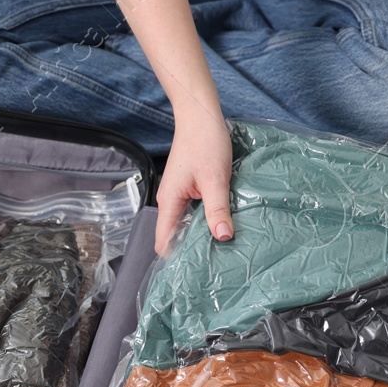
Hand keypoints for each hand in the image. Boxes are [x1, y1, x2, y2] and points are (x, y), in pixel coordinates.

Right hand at [155, 110, 234, 254]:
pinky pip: (194, 210)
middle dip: (191, 249)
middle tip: (213, 264)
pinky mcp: (189, 187)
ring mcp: (179, 193)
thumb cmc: (205, 142)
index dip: (174, 258)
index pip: (164, 240)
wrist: (201, 114)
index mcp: (170, 201)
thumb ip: (218, 209)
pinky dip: (205, 219)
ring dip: (200, 233)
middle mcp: (170, 200)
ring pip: (186, 222)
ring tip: (219, 248)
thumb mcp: (215, 178)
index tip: (191, 272)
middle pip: (175, 234)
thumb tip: (224, 237)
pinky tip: (221, 222)